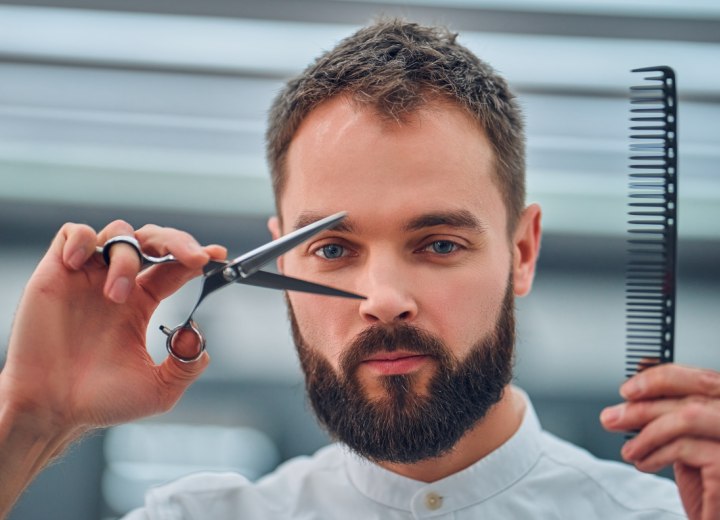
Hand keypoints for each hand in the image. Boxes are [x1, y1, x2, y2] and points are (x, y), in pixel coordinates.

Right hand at [1, 220, 226, 434]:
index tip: (217, 255)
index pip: (173, 267)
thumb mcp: (158, 391)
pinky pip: (73, 233)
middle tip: (194, 259)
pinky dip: (83, 239)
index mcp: (142, 304)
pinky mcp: (56, 272)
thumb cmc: (97, 402)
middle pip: (153, 240)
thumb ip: (186, 367)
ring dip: (127, 258)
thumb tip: (199, 341)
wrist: (51, 408)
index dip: (195, 256)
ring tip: (116, 295)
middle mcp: (117, 284)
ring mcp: (88, 276)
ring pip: (119, 234)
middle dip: (177, 241)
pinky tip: (79, 263)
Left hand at [601, 364, 719, 519]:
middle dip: (644, 406)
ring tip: (628, 450)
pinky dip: (655, 453)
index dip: (661, 378)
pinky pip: (685, 447)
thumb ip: (672, 416)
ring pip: (687, 417)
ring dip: (646, 432)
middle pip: (693, 396)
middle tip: (612, 418)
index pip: (702, 379)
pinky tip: (644, 463)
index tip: (629, 389)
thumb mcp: (689, 441)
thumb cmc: (711, 484)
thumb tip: (635, 391)